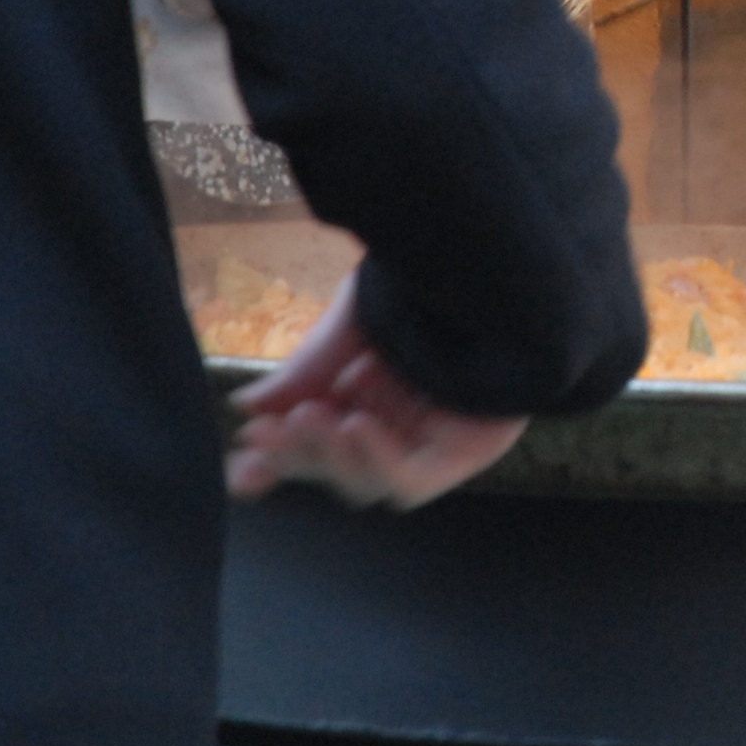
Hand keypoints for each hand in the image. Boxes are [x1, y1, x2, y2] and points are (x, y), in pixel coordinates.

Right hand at [224, 271, 527, 509]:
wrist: (505, 264)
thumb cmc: (431, 285)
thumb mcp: (354, 321)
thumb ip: (306, 369)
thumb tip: (246, 406)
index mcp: (365, 390)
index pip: (313, 442)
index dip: (275, 460)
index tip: (240, 467)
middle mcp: (396, 420)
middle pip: (335, 464)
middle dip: (296, 454)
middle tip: (267, 431)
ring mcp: (431, 440)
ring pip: (365, 479)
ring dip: (329, 455)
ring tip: (310, 419)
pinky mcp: (465, 453)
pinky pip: (410, 480)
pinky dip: (375, 461)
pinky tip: (356, 428)